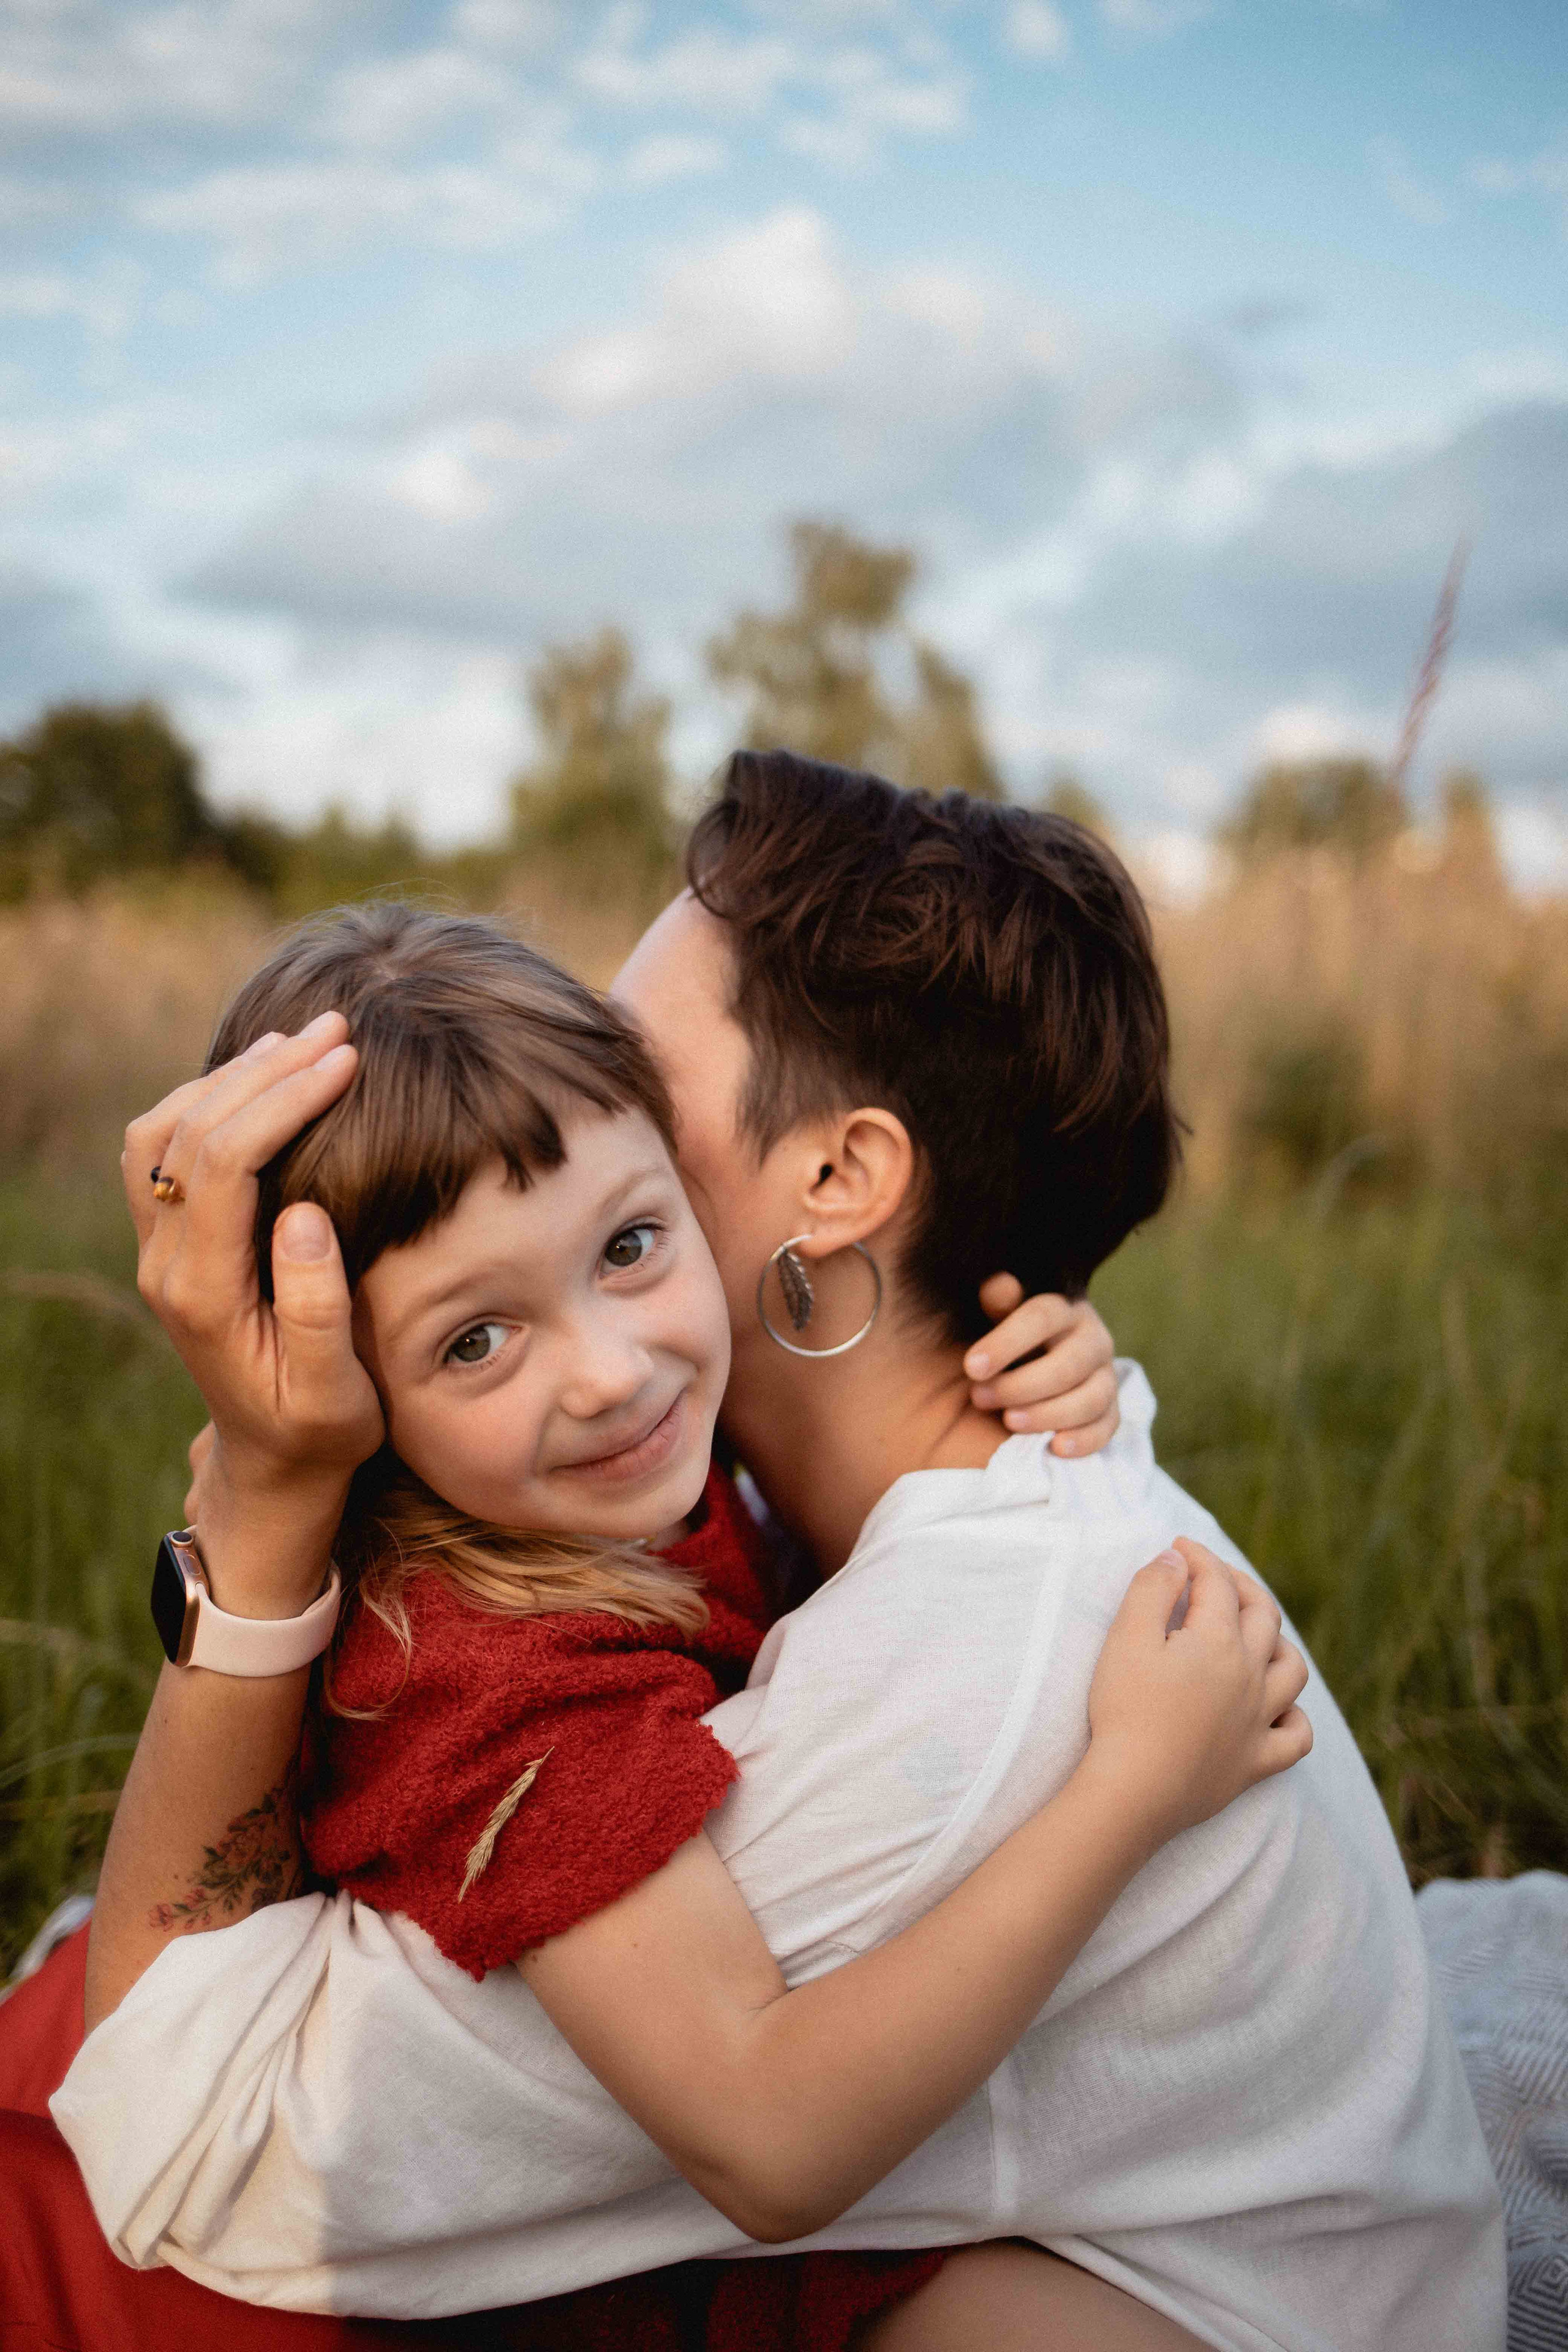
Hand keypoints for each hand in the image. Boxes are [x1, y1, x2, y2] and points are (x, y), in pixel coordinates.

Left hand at [125, 1016, 382, 1613]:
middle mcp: (165, 1264)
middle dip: (266, 1070)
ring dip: (230, 1077)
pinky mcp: (171, 1243)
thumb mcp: (336, 1393)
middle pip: (192, 1131)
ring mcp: (159, 1251)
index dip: (284, 1099)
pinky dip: (208, 1100)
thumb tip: (305, 1212)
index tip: (346, 1062)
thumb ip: (319, 1307)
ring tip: (302, 1040)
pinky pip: (164, 1150)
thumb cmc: (321, 1431)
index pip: (226, 1162)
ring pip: (162, 1131)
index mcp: (204, 1293)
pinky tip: (263, 1079)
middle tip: (338, 1029)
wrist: (272, 1464)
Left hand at [964, 1278, 1118, 1454]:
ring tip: (1009, 1421)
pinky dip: (1085, 1440)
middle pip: (1068, 1364)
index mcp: (1063, 1309)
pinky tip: (1055, 1447)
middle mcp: (1092, 1339)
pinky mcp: (1110, 1410)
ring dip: (1049, 1413)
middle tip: (978, 1397)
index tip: (971, 1366)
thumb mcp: (997, 1320)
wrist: (1032, 1367)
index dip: (1006, 1342)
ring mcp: (1105, 1376)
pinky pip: (1107, 1426)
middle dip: (1021, 1385)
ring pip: (1091, 1397)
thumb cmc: (1007, 1342)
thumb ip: (997, 1305)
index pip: (1042, 1317)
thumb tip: (998, 1283)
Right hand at [1086, 1538, 1311, 1845]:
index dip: (1199, 1557)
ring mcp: (1258, 1721)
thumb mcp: (1127, 1637)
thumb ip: (1154, 1588)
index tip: (1179, 1547)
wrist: (1134, 1790)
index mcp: (1220, 1641)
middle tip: (1213, 1576)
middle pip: (1264, 1616)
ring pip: (1291, 1670)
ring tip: (1254, 1634)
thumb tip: (1177, 1558)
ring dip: (1277, 1642)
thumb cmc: (1125, 1709)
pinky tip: (1277, 1708)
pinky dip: (1294, 1716)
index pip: (1218, 1584)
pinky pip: (1296, 1736)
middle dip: (1241, 1586)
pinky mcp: (1254, 1763)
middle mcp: (1251, 1676)